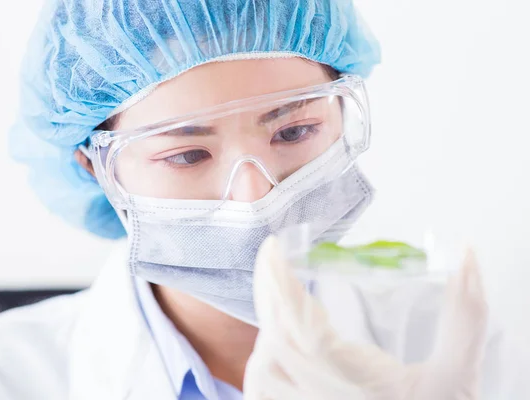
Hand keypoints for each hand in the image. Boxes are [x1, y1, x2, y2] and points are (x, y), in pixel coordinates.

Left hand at [243, 236, 487, 399]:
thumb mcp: (458, 374)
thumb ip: (466, 316)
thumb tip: (467, 256)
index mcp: (353, 379)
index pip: (301, 325)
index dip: (281, 284)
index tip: (274, 248)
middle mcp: (321, 397)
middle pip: (274, 341)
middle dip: (268, 293)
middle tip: (273, 258)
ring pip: (261, 371)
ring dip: (264, 328)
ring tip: (275, 296)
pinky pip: (263, 394)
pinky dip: (261, 364)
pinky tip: (273, 342)